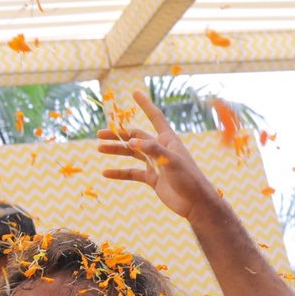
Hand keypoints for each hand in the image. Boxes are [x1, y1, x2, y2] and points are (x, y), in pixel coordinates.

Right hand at [97, 90, 217, 220]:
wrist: (195, 203)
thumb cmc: (189, 178)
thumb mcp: (171, 161)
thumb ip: (152, 150)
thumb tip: (130, 141)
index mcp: (168, 139)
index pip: (155, 117)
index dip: (145, 104)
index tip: (134, 92)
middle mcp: (159, 148)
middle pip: (135, 136)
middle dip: (118, 134)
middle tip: (99, 134)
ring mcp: (154, 163)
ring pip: (131, 153)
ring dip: (116, 150)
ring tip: (99, 148)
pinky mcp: (151, 178)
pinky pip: (131, 172)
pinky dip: (119, 172)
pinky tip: (105, 174)